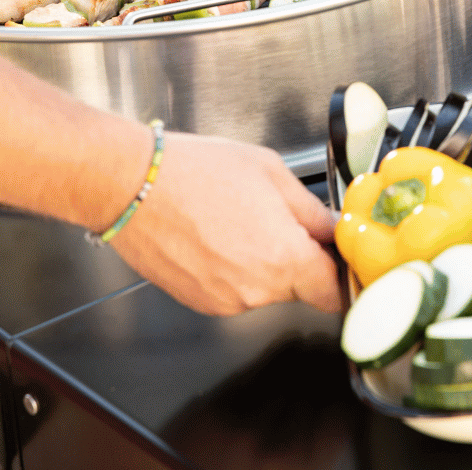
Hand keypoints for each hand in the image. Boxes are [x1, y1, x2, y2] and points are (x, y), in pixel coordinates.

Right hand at [113, 132, 343, 316]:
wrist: (131, 185)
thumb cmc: (195, 171)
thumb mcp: (271, 172)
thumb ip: (311, 210)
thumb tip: (333, 229)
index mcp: (284, 257)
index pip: (334, 293)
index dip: (340, 274)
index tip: (337, 258)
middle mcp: (257, 290)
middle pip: (300, 289)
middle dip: (298, 259)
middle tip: (277, 219)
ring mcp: (225, 301)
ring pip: (265, 289)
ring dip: (263, 263)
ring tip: (236, 220)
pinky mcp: (199, 302)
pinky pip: (233, 291)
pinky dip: (232, 269)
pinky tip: (214, 234)